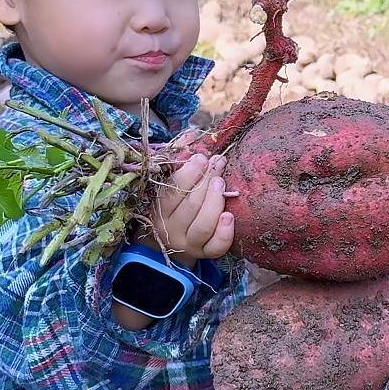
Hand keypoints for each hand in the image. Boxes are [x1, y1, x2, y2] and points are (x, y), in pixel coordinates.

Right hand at [151, 152, 233, 268]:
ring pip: (202, 226)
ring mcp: (189, 244)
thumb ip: (178, 162)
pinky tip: (230, 216)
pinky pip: (216, 247)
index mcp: (159, 210)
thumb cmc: (172, 208)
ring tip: (221, 183)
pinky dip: (224, 233)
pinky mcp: (205, 255)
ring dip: (214, 202)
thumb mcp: (168, 186)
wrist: (169, 247)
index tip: (202, 157)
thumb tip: (190, 134)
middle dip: (205, 182)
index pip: (172, 192)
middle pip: (189, 206)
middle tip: (218, 164)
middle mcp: (171, 229)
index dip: (188, 174)